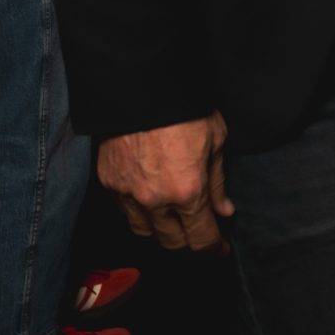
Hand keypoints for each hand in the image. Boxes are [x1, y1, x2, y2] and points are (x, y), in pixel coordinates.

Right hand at [97, 112, 234, 253]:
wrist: (142, 85)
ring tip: (174, 218)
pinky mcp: (109, 183)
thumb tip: (225, 211)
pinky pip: (126, 212)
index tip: (219, 249)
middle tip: (199, 231)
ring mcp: (129, 194)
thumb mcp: (216, 140)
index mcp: (188, 191)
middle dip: (189, 241)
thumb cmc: (186, 108)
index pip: (201, 238)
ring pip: (145, 232)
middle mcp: (156, 200)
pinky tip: (151, 200)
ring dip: (162, 231)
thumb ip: (218, 181)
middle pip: (172, 242)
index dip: (213, 248)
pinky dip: (140, 213)